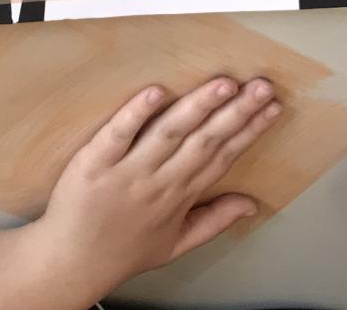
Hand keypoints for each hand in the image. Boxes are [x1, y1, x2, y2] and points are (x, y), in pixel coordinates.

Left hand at [31, 76, 281, 293]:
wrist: (72, 261)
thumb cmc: (123, 250)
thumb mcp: (176, 243)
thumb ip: (214, 220)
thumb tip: (251, 205)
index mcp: (180, 195)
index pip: (223, 156)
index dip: (250, 130)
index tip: (273, 106)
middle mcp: (159, 181)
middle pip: (204, 140)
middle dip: (237, 111)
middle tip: (261, 86)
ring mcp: (127, 171)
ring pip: (169, 133)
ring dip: (197, 107)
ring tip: (223, 84)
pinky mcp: (95, 163)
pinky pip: (118, 135)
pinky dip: (135, 114)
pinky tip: (154, 93)